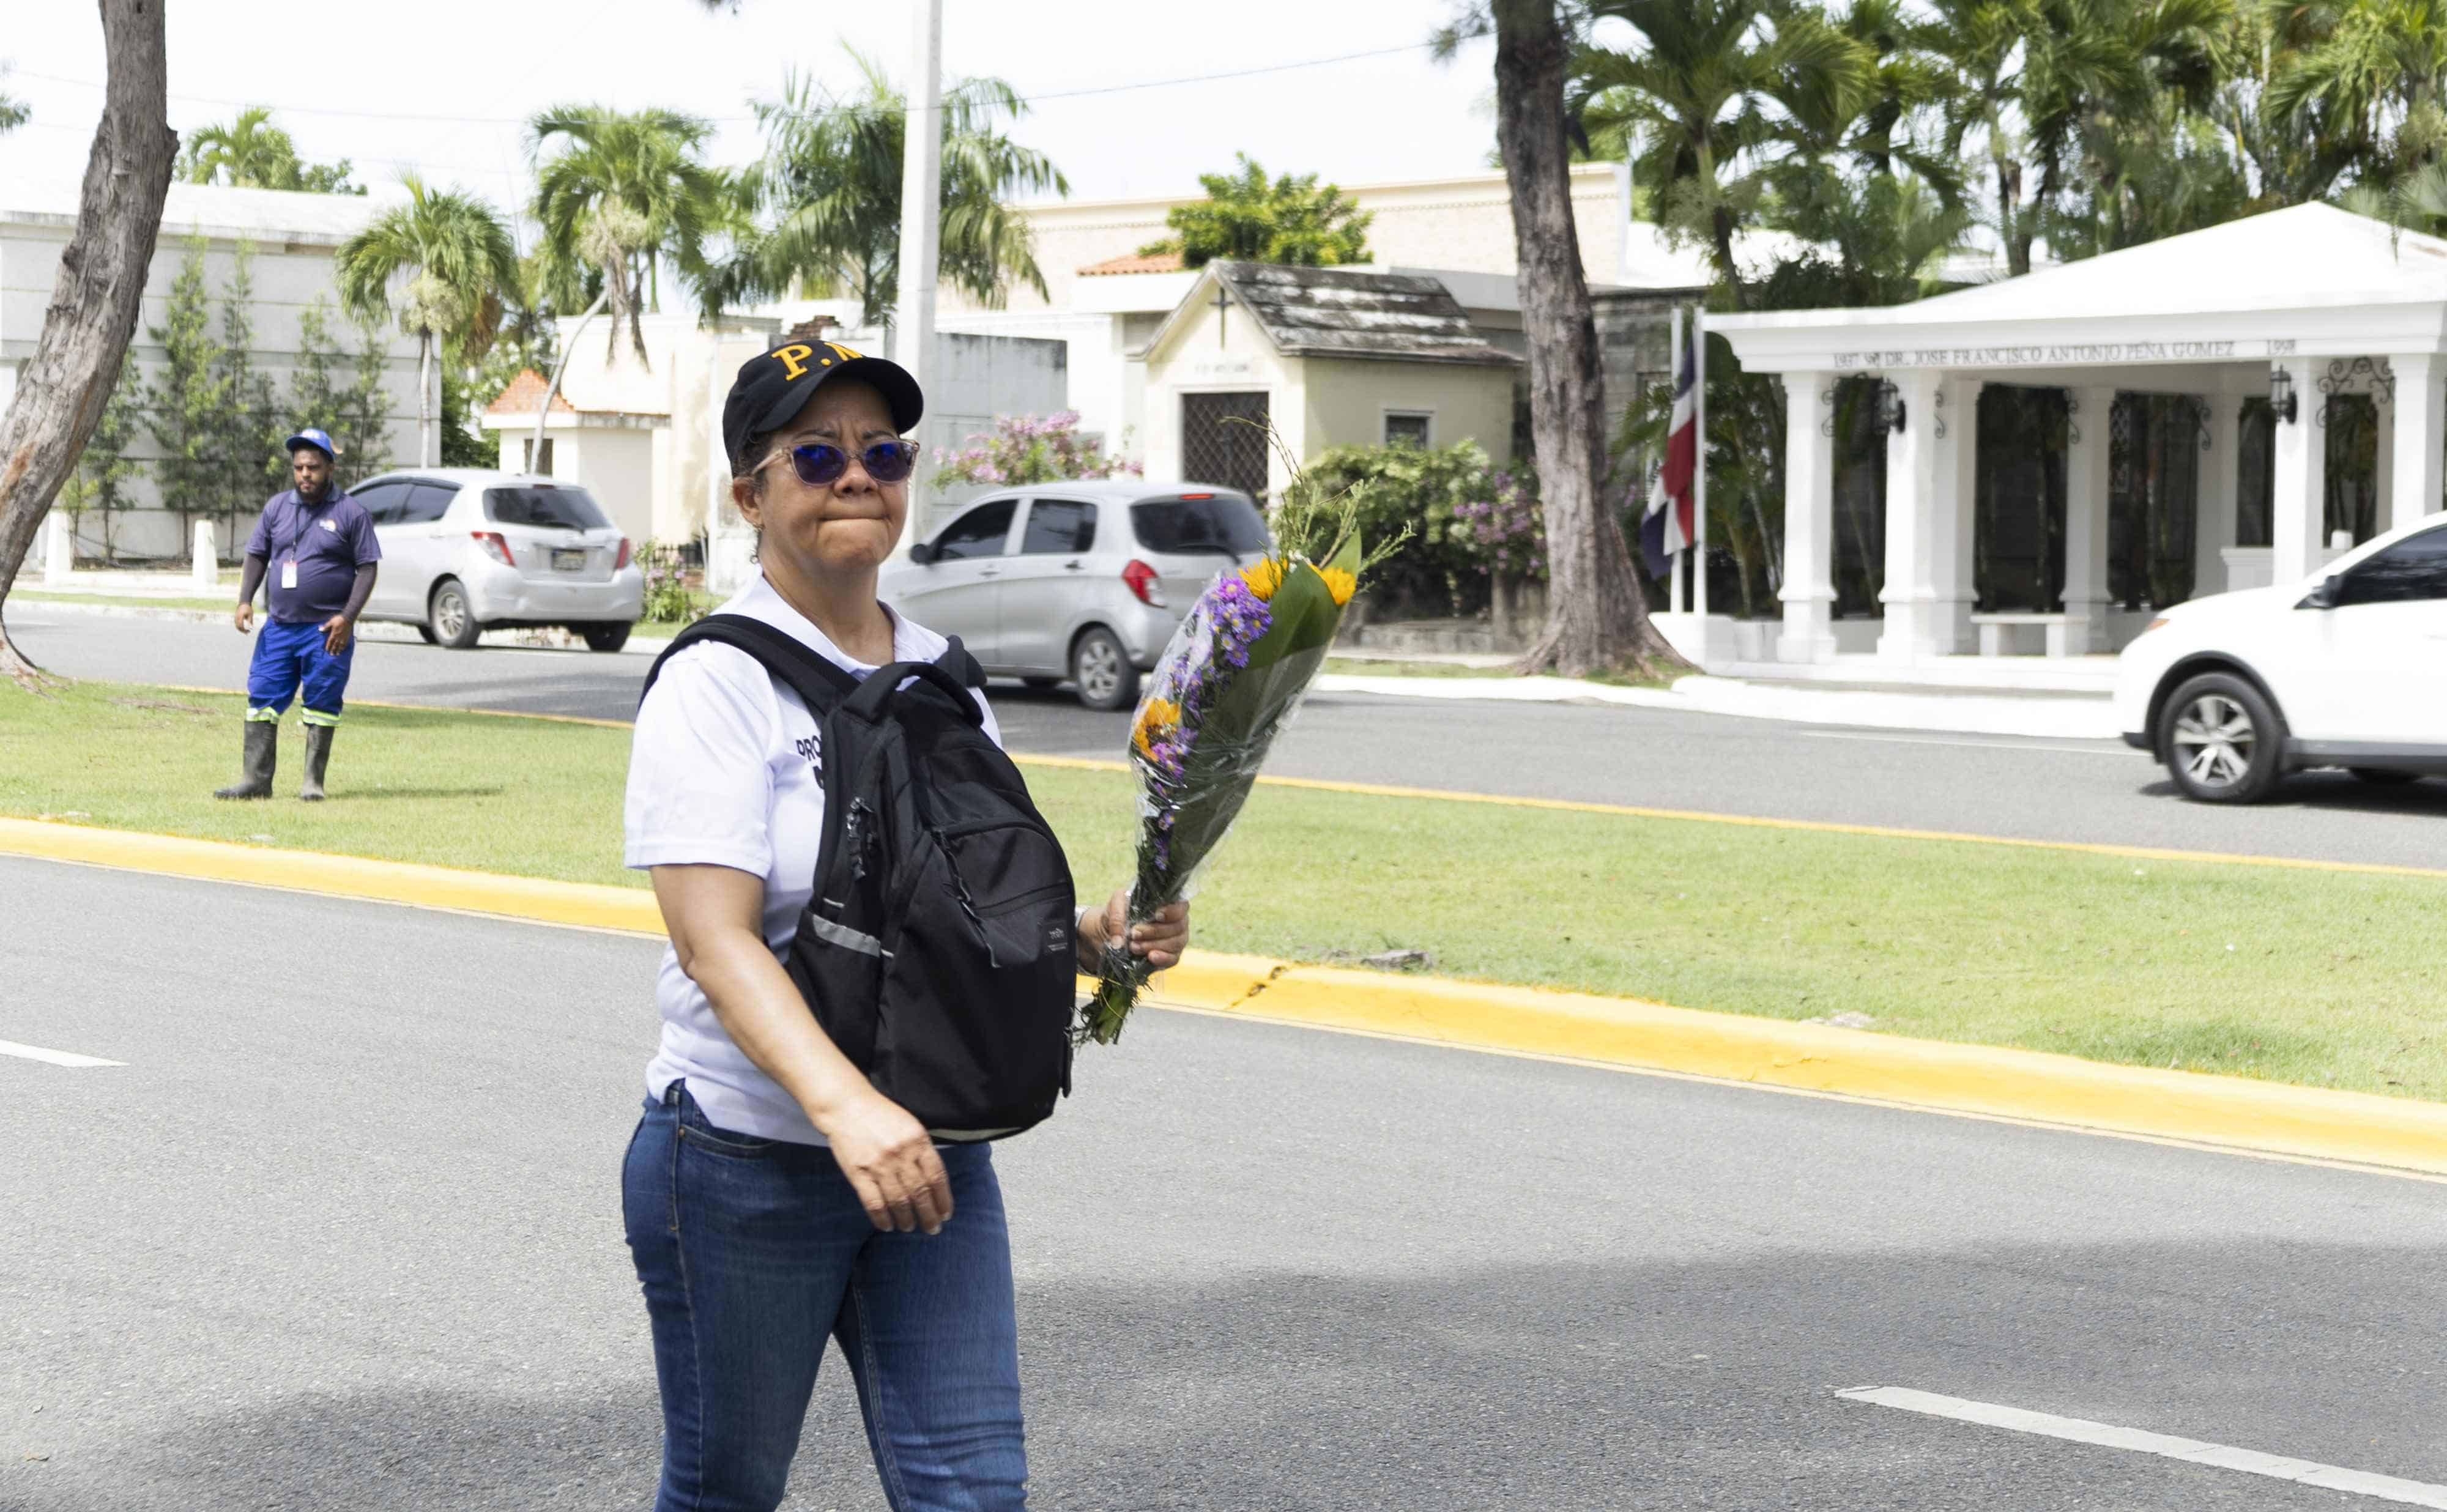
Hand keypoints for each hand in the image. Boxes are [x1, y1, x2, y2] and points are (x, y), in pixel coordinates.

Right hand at [233, 602, 252, 632]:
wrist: (243, 603)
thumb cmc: (248, 608)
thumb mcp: (250, 614)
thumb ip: (250, 621)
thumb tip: (251, 628)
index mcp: (240, 617)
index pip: (241, 625)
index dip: (244, 630)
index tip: (249, 631)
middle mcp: (236, 618)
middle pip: (238, 627)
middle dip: (242, 631)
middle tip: (248, 632)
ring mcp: (235, 618)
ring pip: (236, 626)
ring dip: (241, 629)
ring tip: (246, 631)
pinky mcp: (235, 618)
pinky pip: (236, 624)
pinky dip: (239, 627)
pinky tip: (244, 628)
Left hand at [321, 614, 352, 654]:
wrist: (348, 618)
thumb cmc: (338, 620)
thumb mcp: (330, 622)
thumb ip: (326, 627)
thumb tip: (320, 630)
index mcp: (334, 633)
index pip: (330, 641)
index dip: (328, 646)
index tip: (327, 650)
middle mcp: (338, 637)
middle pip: (335, 645)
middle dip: (333, 650)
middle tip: (332, 654)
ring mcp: (343, 637)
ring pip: (340, 645)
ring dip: (339, 650)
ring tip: (337, 654)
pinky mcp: (347, 636)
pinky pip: (345, 643)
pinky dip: (343, 647)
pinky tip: (343, 648)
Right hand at [821, 1091, 953, 1234]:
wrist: (848, 1106)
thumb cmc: (882, 1116)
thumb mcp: (911, 1126)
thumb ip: (923, 1151)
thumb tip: (934, 1181)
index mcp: (918, 1141)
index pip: (937, 1177)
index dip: (943, 1199)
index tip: (946, 1214)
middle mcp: (901, 1154)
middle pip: (920, 1193)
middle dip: (929, 1215)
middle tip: (933, 1229)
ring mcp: (879, 1165)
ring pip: (899, 1201)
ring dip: (907, 1219)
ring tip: (910, 1227)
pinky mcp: (859, 1173)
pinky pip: (874, 1203)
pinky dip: (882, 1218)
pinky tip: (887, 1226)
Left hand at [1078, 888, 1189, 972]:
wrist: (1114, 932)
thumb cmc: (1121, 913)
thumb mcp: (1115, 906)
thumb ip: (1117, 917)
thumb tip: (1119, 941)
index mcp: (1169, 904)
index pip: (1181, 906)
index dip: (1172, 911)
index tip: (1157, 916)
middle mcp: (1177, 921)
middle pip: (1178, 927)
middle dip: (1155, 931)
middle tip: (1134, 934)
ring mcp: (1177, 939)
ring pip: (1176, 943)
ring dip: (1154, 945)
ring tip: (1134, 947)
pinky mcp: (1171, 955)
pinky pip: (1173, 958)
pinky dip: (1162, 958)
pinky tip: (1150, 957)